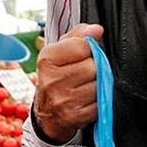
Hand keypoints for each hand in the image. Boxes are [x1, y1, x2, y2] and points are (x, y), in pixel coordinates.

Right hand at [32, 23, 103, 142]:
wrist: (47, 113)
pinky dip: (96, 103)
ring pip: (98, 85)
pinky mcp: (73, 117)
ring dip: (96, 86)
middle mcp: (51, 80)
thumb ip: (79, 35)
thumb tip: (96, 30)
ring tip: (84, 88)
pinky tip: (85, 101)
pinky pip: (99, 104)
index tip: (83, 55)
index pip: (82, 45)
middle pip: (92, 66)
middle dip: (93, 69)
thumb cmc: (57, 77)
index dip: (88, 49)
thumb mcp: (61, 52)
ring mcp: (62, 100)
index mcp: (47, 59)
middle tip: (83, 74)